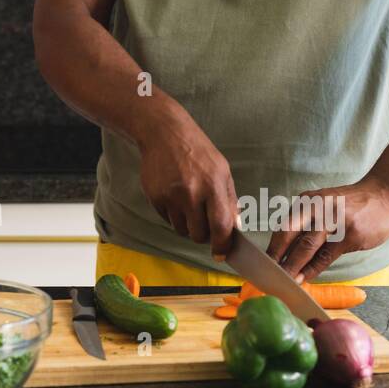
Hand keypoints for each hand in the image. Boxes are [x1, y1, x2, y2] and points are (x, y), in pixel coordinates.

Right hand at [137, 115, 239, 255]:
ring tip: (188, 204)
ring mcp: (170, 196)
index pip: (220, 226)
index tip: (221, 254)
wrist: (164, 133)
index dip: (222, 244)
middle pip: (198, 234)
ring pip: (181, 230)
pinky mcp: (154, 197)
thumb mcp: (222, 170)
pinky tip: (174, 196)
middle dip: (203, 235)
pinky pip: (167, 220)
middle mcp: (191, 193)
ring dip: (187, 225)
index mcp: (213, 185)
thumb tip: (234, 227)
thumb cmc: (198, 151)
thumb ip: (229, 200)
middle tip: (203, 223)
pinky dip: (173, 215)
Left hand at [266, 178, 388, 282]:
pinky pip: (326, 255)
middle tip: (266, 275)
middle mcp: (316, 208)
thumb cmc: (351, 204)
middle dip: (276, 257)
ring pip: (306, 247)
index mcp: (306, 202)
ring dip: (293, 266)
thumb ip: (307, 223)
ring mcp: (333, 220)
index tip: (260, 264)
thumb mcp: (324, 205)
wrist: (385, 194)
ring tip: (284, 281)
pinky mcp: (349, 234)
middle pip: (288, 235)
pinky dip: (313, 268)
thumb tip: (287, 251)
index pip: (283, 227)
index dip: (271, 247)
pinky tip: (305, 277)